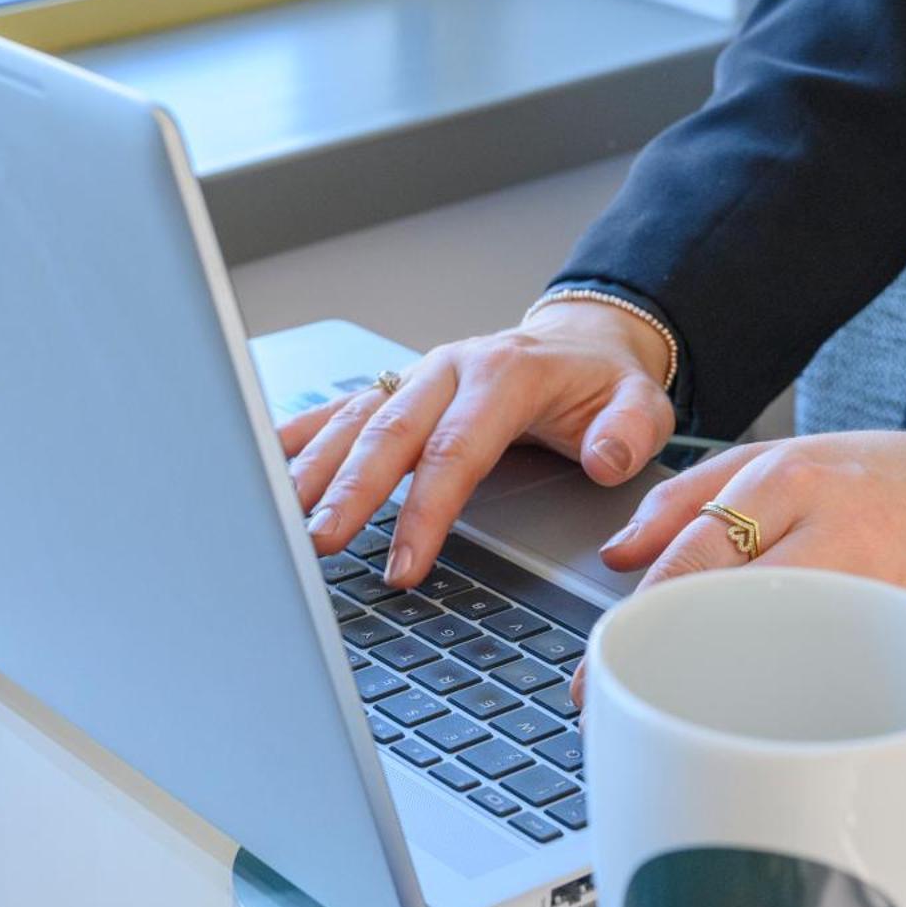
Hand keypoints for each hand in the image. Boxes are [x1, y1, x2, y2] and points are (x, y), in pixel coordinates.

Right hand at [280, 302, 674, 586]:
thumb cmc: (603, 385)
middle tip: (321, 544)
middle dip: (351, 493)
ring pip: (354, 421)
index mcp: (503, 376)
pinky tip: (264, 461)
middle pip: (389, 435)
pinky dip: (300, 434)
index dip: (425, 512)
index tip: (404, 564)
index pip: (455, 452)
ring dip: (315, 470)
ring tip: (281, 518)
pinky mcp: (398, 387)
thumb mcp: (641, 403)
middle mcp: (448, 369)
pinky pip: (341, 408)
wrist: (581, 343)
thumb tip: (605, 459)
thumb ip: (630, 432)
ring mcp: (416, 375)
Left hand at [576, 414, 905, 699]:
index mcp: (785, 482)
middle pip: (728, 611)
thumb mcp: (782, 460)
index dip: (633, 621)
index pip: (688, 558)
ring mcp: (880, 591)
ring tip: (697, 722)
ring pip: (787, 659)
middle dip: (668, 666)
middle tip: (629, 708)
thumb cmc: (884, 483)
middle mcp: (829, 532)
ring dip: (733, 697)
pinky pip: (848, 686)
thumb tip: (619, 553)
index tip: (598, 668)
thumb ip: (689, 499)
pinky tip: (781, 725)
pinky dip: (807, 709)